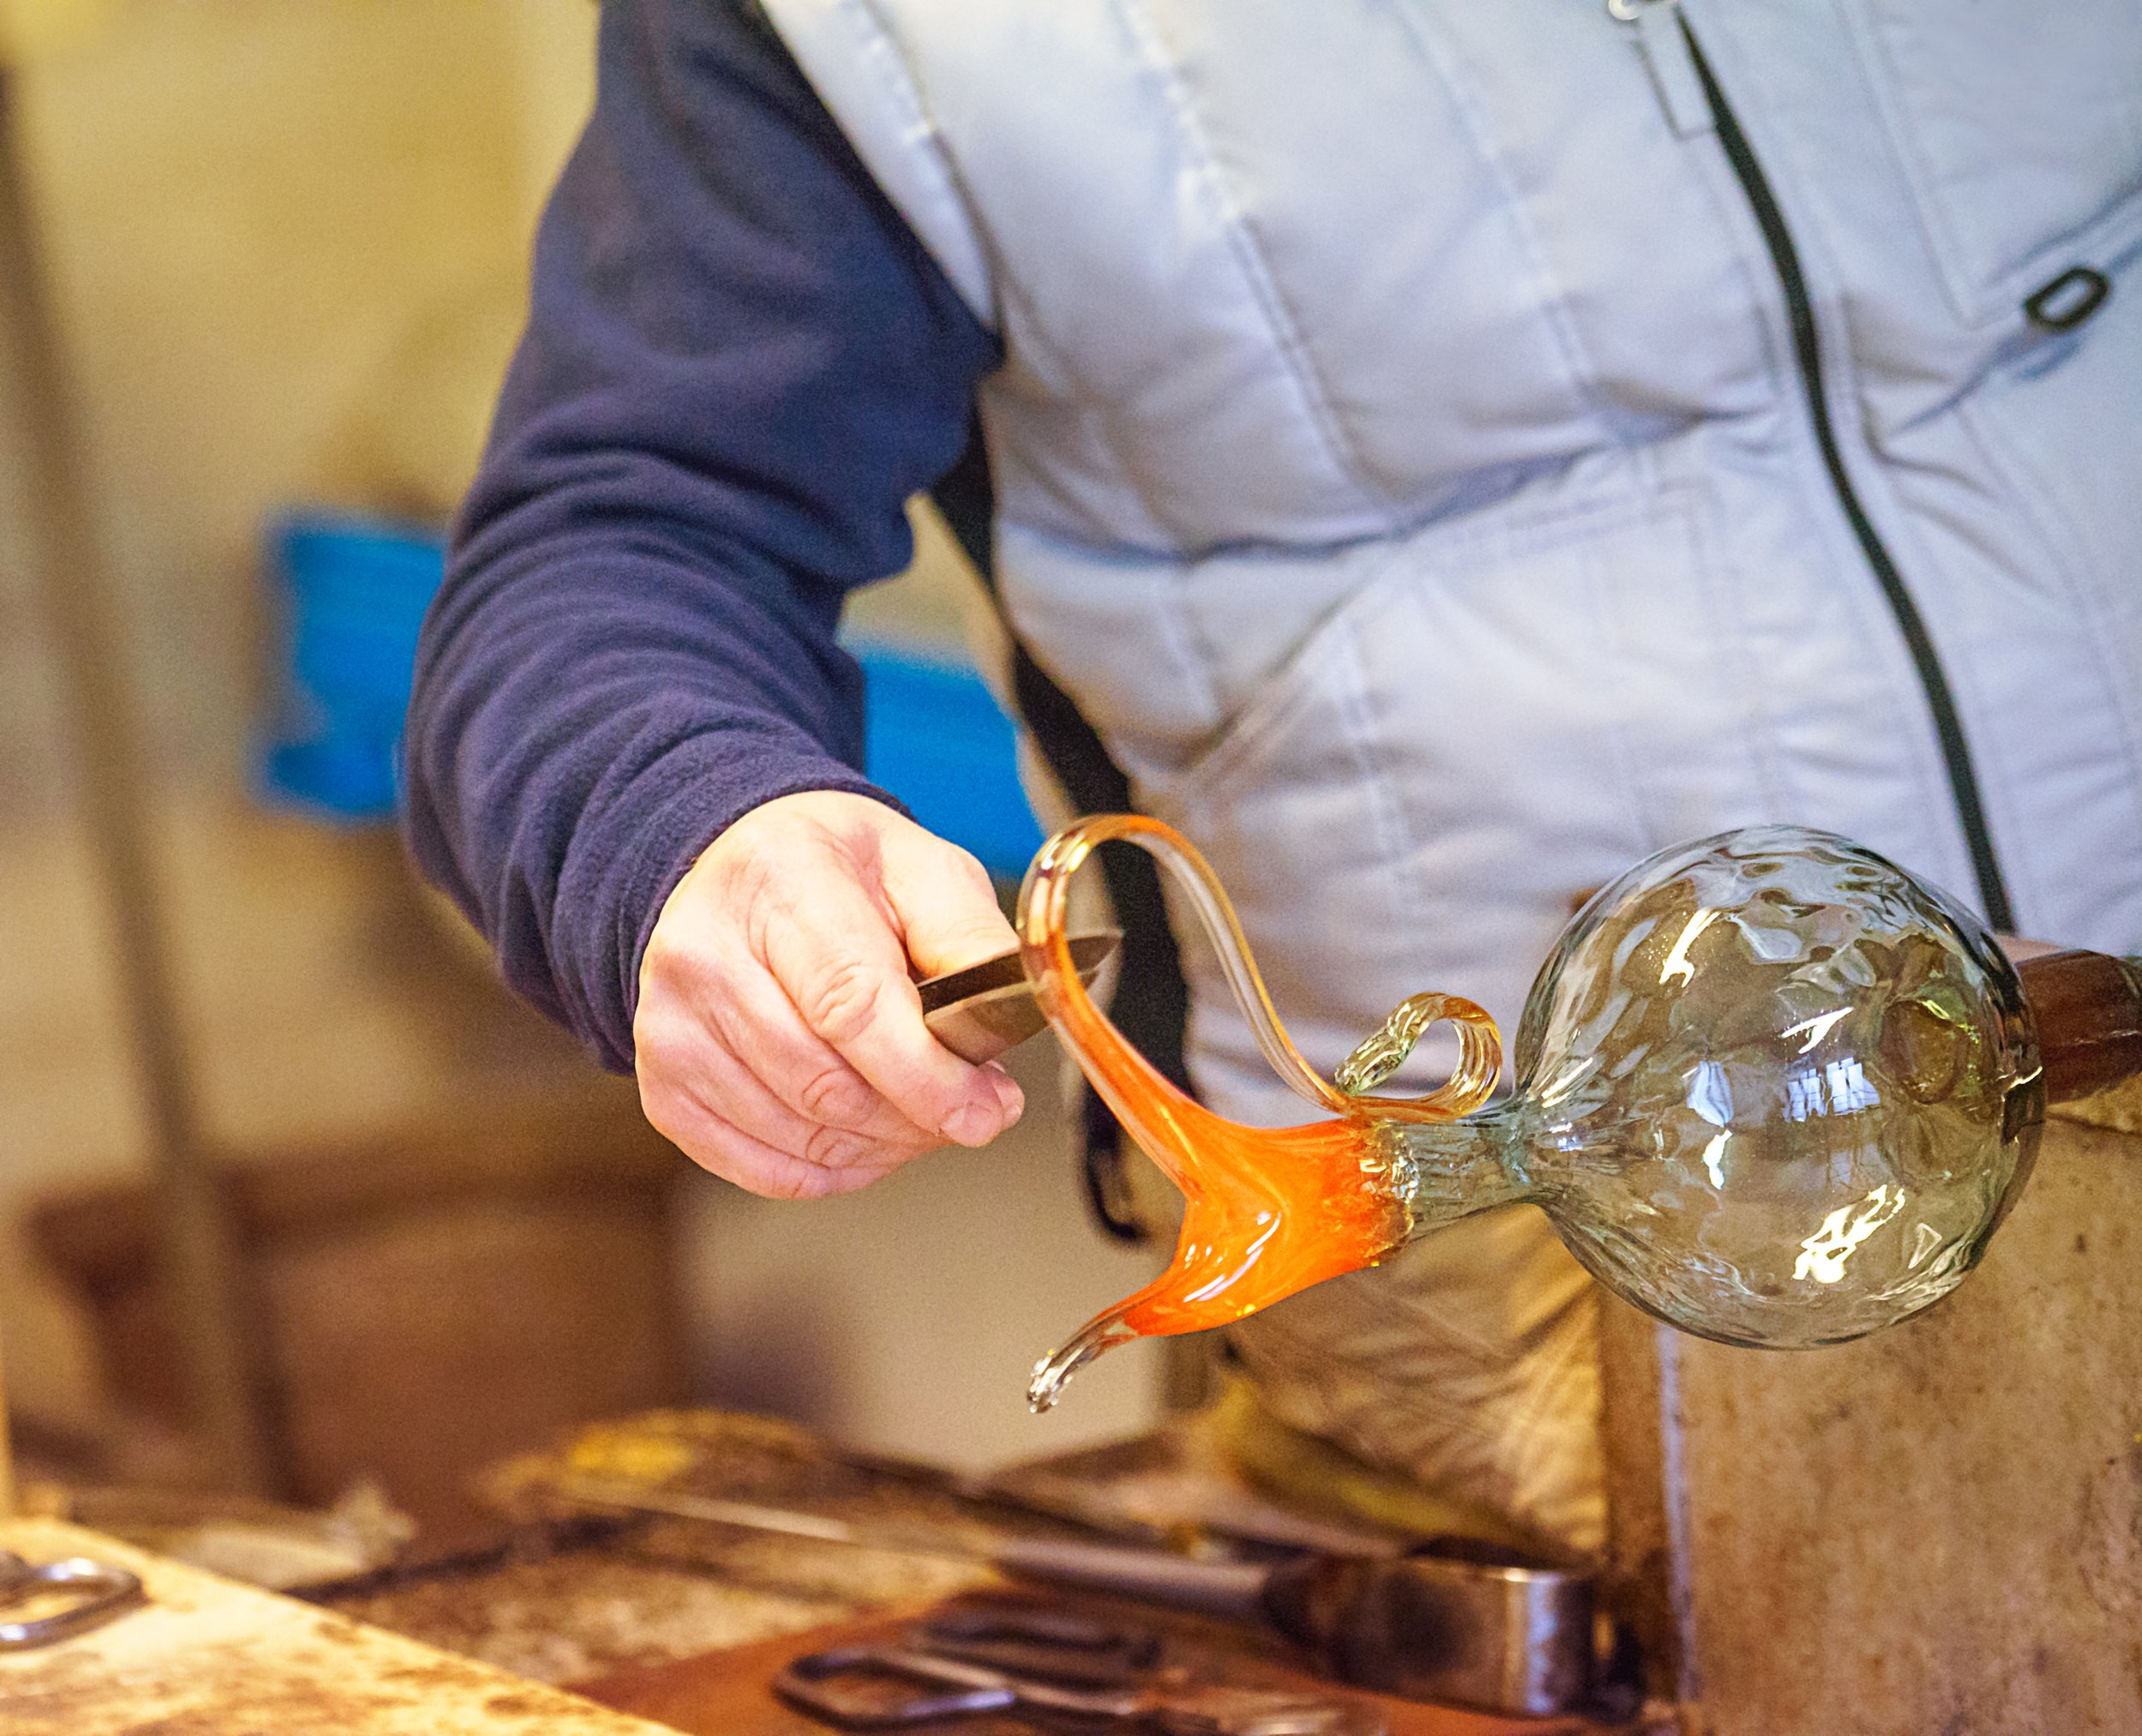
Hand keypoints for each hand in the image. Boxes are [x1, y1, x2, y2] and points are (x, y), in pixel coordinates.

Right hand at [634, 790, 1025, 1197]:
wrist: (735, 868)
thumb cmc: (838, 871)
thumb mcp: (923, 867)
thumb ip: (971, 940)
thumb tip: (1009, 1025)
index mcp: (778, 879)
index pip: (849, 1004)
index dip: (926, 1077)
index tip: (986, 1112)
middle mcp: (702, 952)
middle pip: (825, 1083)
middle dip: (918, 1116)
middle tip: (968, 1105)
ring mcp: (669, 1025)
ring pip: (799, 1134)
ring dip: (883, 1145)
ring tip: (919, 1109)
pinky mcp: (662, 1085)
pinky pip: (761, 1169)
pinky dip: (831, 1170)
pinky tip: (866, 1134)